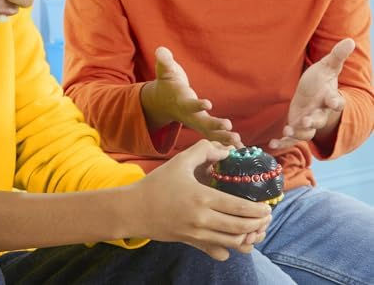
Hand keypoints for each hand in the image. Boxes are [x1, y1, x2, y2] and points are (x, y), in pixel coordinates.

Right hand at [134, 140, 271, 260]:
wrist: (134, 209)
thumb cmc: (157, 184)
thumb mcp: (179, 161)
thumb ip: (204, 150)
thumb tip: (226, 151)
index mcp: (202, 198)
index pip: (239, 208)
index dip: (258, 210)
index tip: (267, 207)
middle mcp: (202, 220)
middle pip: (241, 228)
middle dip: (259, 224)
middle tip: (266, 217)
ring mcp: (197, 235)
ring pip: (233, 244)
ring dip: (249, 238)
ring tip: (256, 228)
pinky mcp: (191, 243)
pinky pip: (218, 252)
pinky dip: (230, 249)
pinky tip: (233, 239)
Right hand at [141, 47, 241, 146]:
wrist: (163, 100)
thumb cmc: (167, 82)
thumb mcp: (165, 71)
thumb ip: (164, 61)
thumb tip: (161, 51)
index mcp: (181, 101)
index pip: (189, 104)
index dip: (197, 104)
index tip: (208, 103)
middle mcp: (189, 115)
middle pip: (201, 122)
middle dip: (214, 126)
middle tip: (228, 127)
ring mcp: (196, 122)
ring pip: (210, 132)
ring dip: (223, 137)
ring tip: (237, 141)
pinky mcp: (203, 125)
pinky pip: (215, 136)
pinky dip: (226, 142)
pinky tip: (240, 147)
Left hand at [269, 38, 354, 149]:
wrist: (313, 94)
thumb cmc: (321, 81)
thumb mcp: (328, 67)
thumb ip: (337, 56)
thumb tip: (349, 40)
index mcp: (329, 98)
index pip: (336, 101)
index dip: (336, 101)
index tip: (336, 101)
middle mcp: (320, 113)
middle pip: (319, 119)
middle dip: (313, 121)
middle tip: (306, 120)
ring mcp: (308, 122)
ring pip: (306, 132)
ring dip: (298, 133)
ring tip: (288, 131)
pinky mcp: (297, 127)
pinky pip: (290, 139)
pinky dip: (282, 143)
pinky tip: (272, 145)